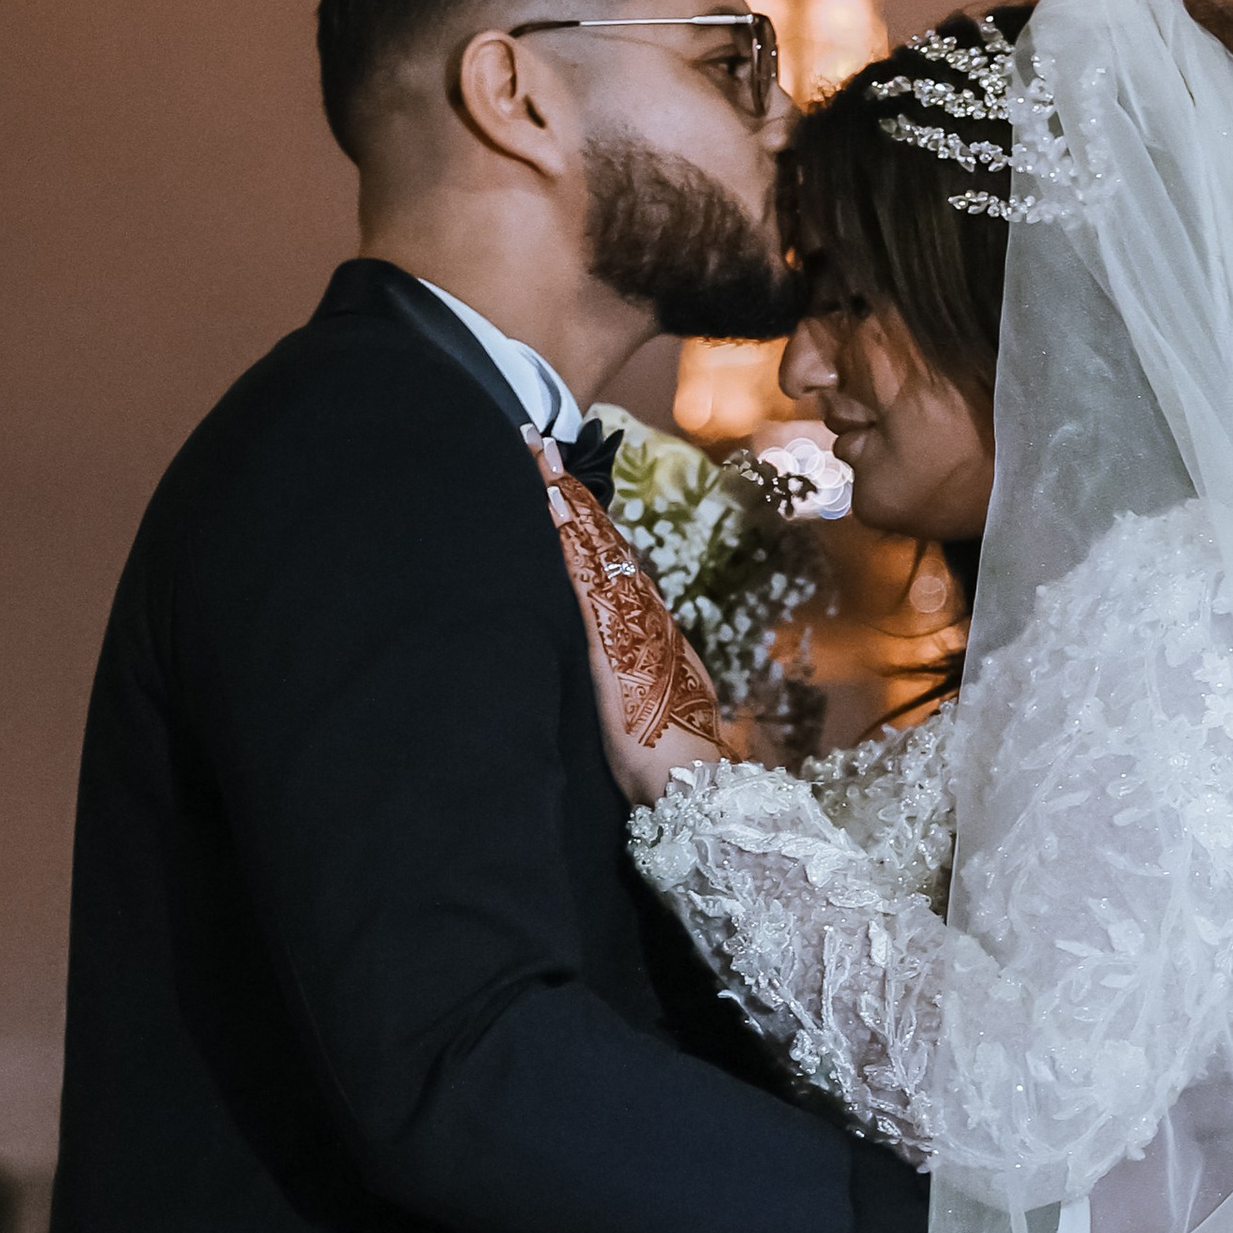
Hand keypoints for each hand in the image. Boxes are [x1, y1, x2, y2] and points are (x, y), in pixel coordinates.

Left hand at [528, 434, 726, 805]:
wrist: (692, 788)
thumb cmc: (671, 764)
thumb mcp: (653, 708)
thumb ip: (636, 678)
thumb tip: (619, 661)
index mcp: (654, 633)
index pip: (617, 565)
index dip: (592, 523)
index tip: (566, 484)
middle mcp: (646, 618)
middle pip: (605, 544)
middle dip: (573, 494)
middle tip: (542, 444)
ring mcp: (630, 626)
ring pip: (596, 552)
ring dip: (566, 505)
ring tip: (539, 461)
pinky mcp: (610, 644)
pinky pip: (585, 580)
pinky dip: (568, 542)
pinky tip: (551, 511)